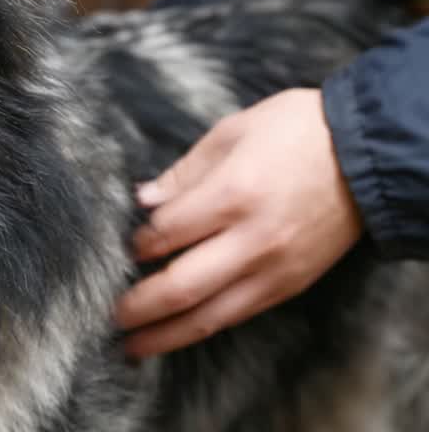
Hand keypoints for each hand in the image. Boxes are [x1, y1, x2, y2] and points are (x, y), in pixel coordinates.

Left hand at [115, 88, 362, 358]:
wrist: (365, 155)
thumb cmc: (295, 131)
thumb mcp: (231, 131)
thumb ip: (184, 172)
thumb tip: (142, 201)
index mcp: (233, 193)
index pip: (166, 234)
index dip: (137, 245)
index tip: (124, 246)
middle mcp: (253, 239)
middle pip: (181, 286)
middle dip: (139, 305)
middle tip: (110, 314)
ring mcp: (274, 268)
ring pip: (210, 315)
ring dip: (166, 334)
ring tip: (134, 345)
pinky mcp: (290, 284)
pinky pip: (238, 314)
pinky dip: (204, 326)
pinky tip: (179, 331)